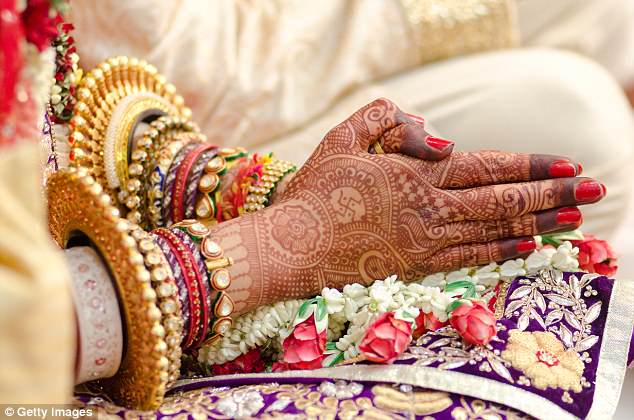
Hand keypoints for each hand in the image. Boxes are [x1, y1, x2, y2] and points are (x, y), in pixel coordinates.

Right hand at [214, 99, 604, 313]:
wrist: (294, 245)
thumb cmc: (315, 192)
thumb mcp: (344, 138)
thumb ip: (389, 119)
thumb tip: (440, 137)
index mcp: (413, 173)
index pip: (487, 166)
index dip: (531, 165)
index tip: (567, 165)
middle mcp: (429, 207)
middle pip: (503, 199)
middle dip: (553, 194)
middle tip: (595, 190)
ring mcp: (426, 239)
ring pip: (495, 229)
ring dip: (540, 223)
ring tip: (576, 219)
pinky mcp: (417, 266)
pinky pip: (471, 256)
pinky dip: (504, 250)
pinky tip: (529, 246)